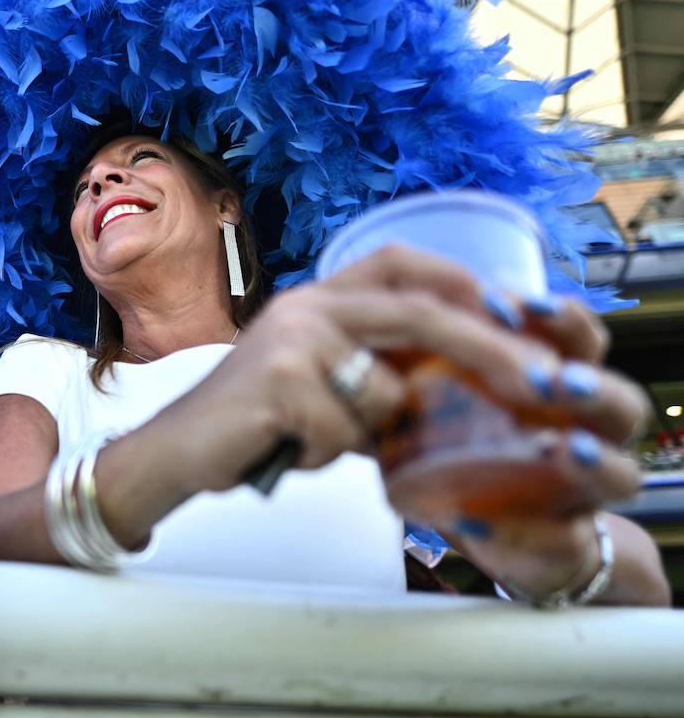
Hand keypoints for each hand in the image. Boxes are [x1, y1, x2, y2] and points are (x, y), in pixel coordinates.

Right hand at [174, 245, 647, 492]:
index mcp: (317, 300)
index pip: (395, 261)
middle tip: (542, 382)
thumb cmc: (254, 421)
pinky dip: (326, 456)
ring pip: (383, 395)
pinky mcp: (278, 383)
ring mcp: (290, 341)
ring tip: (311, 440)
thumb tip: (454, 387)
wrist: (175, 450)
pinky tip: (288, 450)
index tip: (516, 306)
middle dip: (487, 347)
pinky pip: (346, 432)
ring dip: (363, 436)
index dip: (459, 277)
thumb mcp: (318, 381)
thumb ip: (372, 370)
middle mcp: (306, 308)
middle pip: (416, 313)